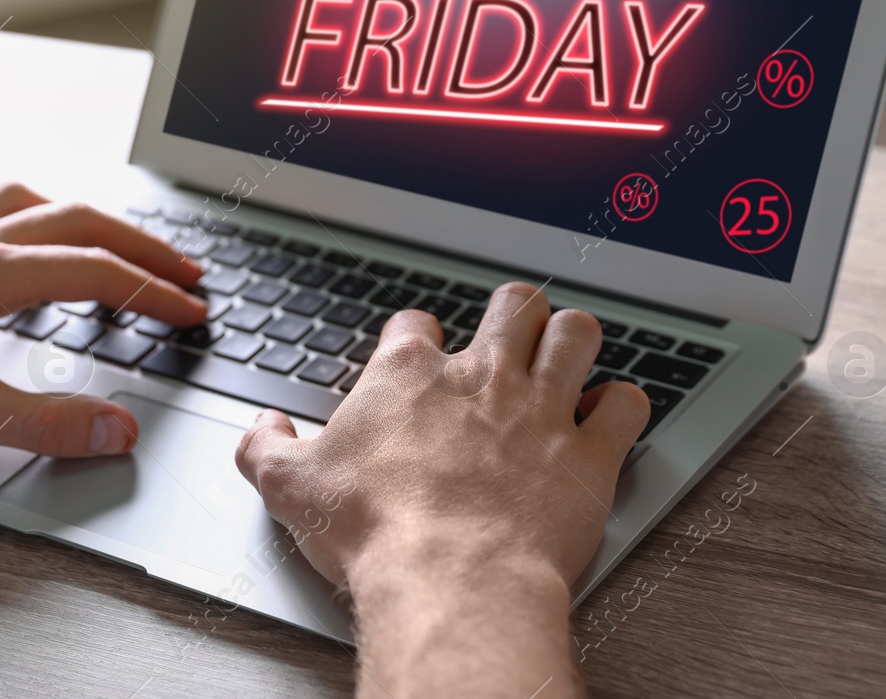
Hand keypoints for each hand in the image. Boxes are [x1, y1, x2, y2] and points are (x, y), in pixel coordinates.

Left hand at [0, 183, 204, 454]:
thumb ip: (48, 423)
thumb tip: (118, 430)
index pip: (97, 271)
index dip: (153, 292)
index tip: (191, 309)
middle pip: (77, 221)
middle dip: (139, 244)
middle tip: (182, 270)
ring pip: (29, 202)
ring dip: (82, 216)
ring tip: (113, 241)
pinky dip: (22, 213)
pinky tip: (17, 235)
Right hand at [234, 283, 648, 697]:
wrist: (449, 578)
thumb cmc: (375, 531)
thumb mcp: (289, 487)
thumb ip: (266, 447)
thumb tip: (260, 429)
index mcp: (408, 375)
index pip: (415, 324)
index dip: (416, 335)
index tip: (416, 356)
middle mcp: (480, 377)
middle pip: (512, 306)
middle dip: (514, 313)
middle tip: (510, 332)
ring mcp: (540, 410)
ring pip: (576, 335)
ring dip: (573, 340)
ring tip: (567, 351)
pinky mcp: (589, 455)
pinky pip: (626, 405)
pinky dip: (623, 405)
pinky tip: (610, 413)